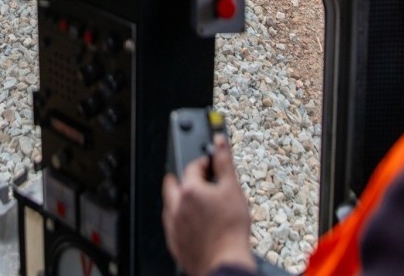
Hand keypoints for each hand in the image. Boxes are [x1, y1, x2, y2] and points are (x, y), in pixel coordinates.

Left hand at [162, 135, 256, 275]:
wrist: (225, 262)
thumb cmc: (230, 230)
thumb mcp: (233, 189)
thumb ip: (224, 162)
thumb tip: (219, 142)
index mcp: (189, 190)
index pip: (192, 166)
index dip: (204, 162)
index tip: (211, 164)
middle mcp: (176, 206)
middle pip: (173, 183)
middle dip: (184, 178)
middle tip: (200, 180)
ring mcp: (173, 225)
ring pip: (170, 205)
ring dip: (180, 199)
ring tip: (198, 201)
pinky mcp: (174, 242)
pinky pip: (172, 224)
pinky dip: (180, 219)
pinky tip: (192, 222)